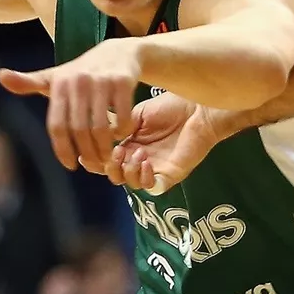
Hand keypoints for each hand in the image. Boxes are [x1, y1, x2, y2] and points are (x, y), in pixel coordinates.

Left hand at [0, 39, 141, 172]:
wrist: (118, 52)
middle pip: (79, 130)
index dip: (63, 150)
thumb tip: (0, 76)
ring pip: (101, 127)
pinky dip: (122, 131)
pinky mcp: (122, 81)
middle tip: (94, 164)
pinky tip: (121, 134)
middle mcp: (78, 81)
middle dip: (88, 153)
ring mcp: (101, 80)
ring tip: (107, 156)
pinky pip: (123, 118)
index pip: (56, 126)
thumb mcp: (55, 76)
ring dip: (105, 148)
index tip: (70, 165)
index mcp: (59, 83)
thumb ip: (28, 82)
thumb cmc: (81, 72)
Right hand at [105, 92, 219, 194]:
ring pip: (131, 183)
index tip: (97, 149)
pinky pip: (152, 186)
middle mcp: (138, 158)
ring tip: (139, 153)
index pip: (107, 159)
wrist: (196, 109)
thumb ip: (119, 127)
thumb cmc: (170, 107)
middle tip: (118, 152)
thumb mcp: (137, 113)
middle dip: (112, 167)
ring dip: (129, 171)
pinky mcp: (169, 175)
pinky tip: (148, 163)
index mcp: (129, 143)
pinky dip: (145, 178)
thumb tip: (101, 136)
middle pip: (116, 175)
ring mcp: (154, 168)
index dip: (99, 159)